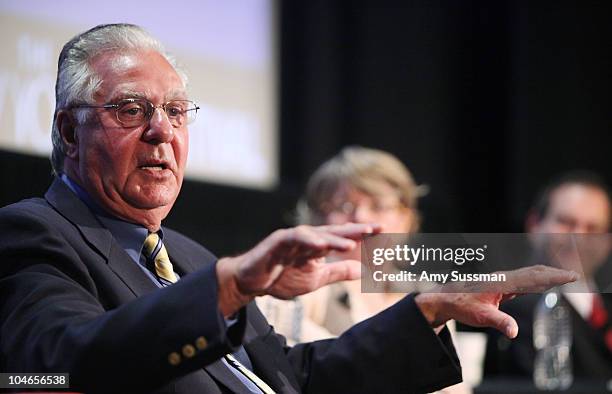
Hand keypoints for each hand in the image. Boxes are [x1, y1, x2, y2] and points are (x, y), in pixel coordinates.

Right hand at [216, 223, 380, 315]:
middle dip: (355, 229)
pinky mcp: (277, 241)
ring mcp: (292, 237)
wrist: (251, 283)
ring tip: (351, 244)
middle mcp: (308, 237)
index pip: (343, 237)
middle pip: (335, 231)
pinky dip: (309, 240)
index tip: (383, 230)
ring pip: (317, 234)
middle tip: (375, 228)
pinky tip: (321, 245)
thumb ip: (337, 273)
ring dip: (334, 238)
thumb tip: (363, 270)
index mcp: (318, 246)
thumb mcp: (316, 279)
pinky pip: (295, 237)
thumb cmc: (282, 277)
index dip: (362, 233)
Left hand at [415, 265, 578, 337]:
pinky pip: (522, 281)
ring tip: (563, 276)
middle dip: (554, 273)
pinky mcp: (499, 286)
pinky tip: (541, 283)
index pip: (533, 277)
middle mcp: (503, 278)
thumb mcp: (480, 317)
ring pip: (528, 275)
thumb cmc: (461, 306)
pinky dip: (536, 279)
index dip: (553, 277)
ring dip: (546, 274)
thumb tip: (514, 331)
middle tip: (573, 275)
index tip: (570, 276)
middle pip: (533, 272)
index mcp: (502, 282)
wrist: (445, 299)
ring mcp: (501, 281)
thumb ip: (498, 321)